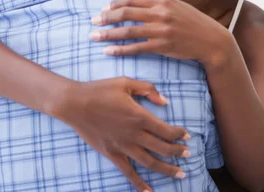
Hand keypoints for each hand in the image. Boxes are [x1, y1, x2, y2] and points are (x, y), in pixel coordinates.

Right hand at [58, 77, 189, 191]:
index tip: (187, 135)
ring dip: (167, 169)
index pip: (166, 130)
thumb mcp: (126, 82)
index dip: (180, 134)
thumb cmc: (100, 90)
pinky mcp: (111, 154)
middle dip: (178, 153)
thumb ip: (148, 89)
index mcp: (140, 116)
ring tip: (180, 174)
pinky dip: (139, 183)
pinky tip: (149, 191)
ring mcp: (122, 146)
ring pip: (150, 163)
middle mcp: (134, 134)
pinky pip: (128, 172)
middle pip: (162, 148)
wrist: (74, 104)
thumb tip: (165, 102)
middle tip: (188, 154)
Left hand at [89, 0, 235, 68]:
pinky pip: (136, 48)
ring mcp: (161, 30)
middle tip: (92, 22)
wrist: (211, 40)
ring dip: (108, 34)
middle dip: (105, 17)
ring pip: (128, 31)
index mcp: (162, 0)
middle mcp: (161, 13)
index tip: (102, 9)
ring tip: (94, 37)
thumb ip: (153, 3)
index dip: (113, 4)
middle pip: (126, 13)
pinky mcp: (163, 46)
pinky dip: (120, 50)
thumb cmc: (192, 22)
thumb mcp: (175, 6)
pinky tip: (109, 52)